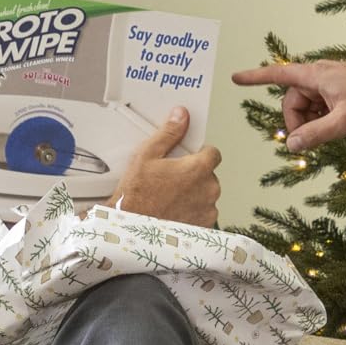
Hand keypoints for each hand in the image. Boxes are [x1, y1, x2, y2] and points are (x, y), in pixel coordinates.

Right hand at [115, 107, 221, 226]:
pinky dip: (193, 212)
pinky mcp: (205, 226)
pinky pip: (204, 213)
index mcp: (198, 168)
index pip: (213, 153)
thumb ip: (169, 133)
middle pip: (209, 175)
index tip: (187, 159)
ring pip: (207, 195)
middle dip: (194, 175)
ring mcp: (208, 210)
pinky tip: (174, 211)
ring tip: (170, 198)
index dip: (200, 154)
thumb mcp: (147, 155)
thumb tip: (181, 115)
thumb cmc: (136, 195)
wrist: (131, 229)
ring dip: (194, 194)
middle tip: (171, 180)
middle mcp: (209, 189)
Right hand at [230, 61, 345, 152]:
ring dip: (312, 121)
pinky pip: (320, 105)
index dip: (255, 77)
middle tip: (309, 141)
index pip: (278, 74)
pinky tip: (339, 125)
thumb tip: (291, 145)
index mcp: (317, 75)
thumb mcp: (343, 122)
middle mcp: (321, 74)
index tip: (235, 78)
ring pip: (307, 104)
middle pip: (293, 100)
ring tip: (334, 130)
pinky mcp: (340, 89)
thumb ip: (315, 134)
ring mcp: (331, 81)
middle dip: (297, 121)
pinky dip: (323, 117)